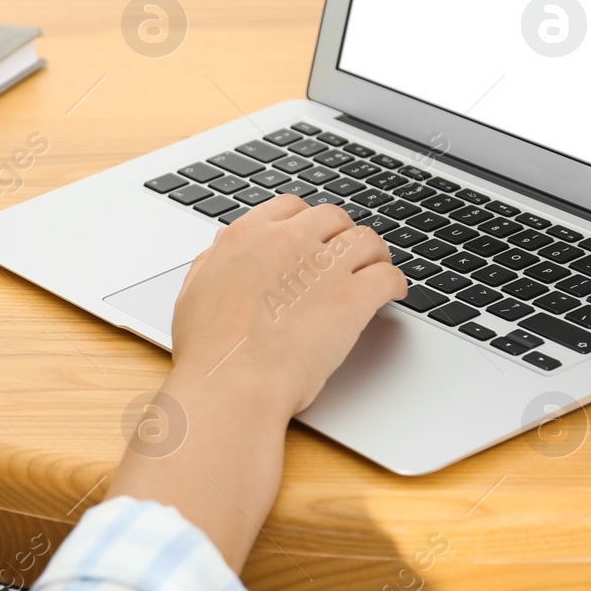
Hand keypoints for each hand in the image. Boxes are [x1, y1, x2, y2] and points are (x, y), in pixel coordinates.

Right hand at [165, 194, 405, 417]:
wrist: (231, 382)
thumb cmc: (209, 348)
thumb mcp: (195, 289)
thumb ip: (214, 259)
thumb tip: (222, 244)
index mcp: (249, 235)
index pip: (291, 207)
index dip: (307, 223)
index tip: (312, 239)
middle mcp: (289, 241)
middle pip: (333, 218)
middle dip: (341, 236)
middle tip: (344, 257)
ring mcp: (324, 267)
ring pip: (366, 241)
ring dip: (373, 254)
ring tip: (374, 270)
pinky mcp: (353, 298)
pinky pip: (389, 276)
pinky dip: (395, 283)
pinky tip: (392, 293)